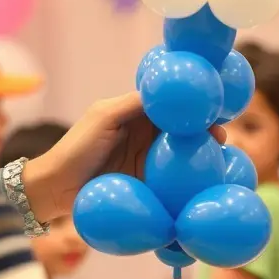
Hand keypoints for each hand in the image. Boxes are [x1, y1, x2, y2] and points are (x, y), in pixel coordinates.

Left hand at [22, 91, 225, 222]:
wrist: (56, 186)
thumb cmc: (76, 146)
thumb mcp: (104, 116)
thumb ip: (134, 103)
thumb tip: (168, 91)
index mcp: (138, 114)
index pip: (173, 107)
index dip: (194, 107)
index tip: (214, 110)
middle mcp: (147, 135)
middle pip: (183, 131)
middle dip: (205, 132)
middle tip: (222, 138)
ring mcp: (149, 161)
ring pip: (182, 156)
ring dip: (202, 157)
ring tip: (221, 161)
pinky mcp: (149, 185)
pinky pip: (174, 181)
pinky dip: (190, 181)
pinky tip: (204, 183)